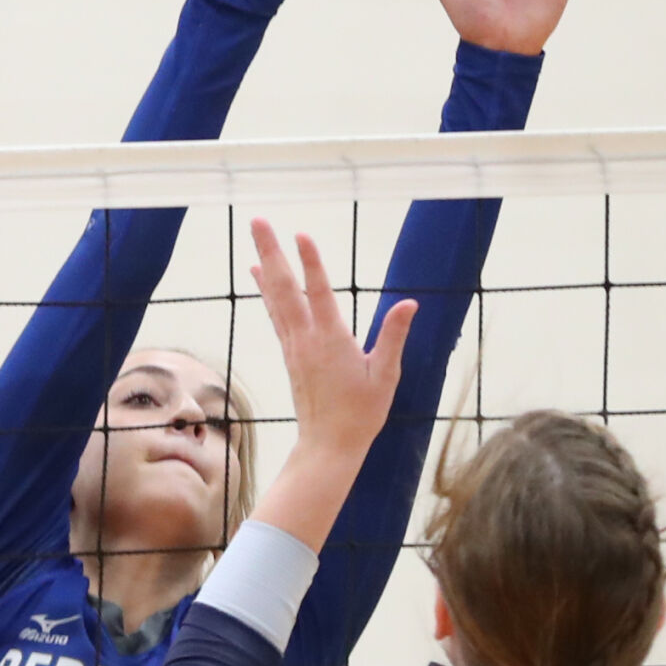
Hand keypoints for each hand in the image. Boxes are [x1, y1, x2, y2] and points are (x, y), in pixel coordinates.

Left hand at [251, 219, 416, 460]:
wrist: (328, 445)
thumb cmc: (362, 413)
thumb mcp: (386, 376)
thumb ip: (393, 336)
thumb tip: (410, 303)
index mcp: (332, 341)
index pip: (319, 293)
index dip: (311, 262)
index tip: (301, 234)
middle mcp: (306, 339)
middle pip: (285, 287)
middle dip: (272, 251)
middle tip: (259, 220)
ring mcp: (294, 346)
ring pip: (276, 298)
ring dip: (266, 264)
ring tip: (255, 238)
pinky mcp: (290, 354)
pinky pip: (275, 314)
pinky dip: (267, 291)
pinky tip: (261, 277)